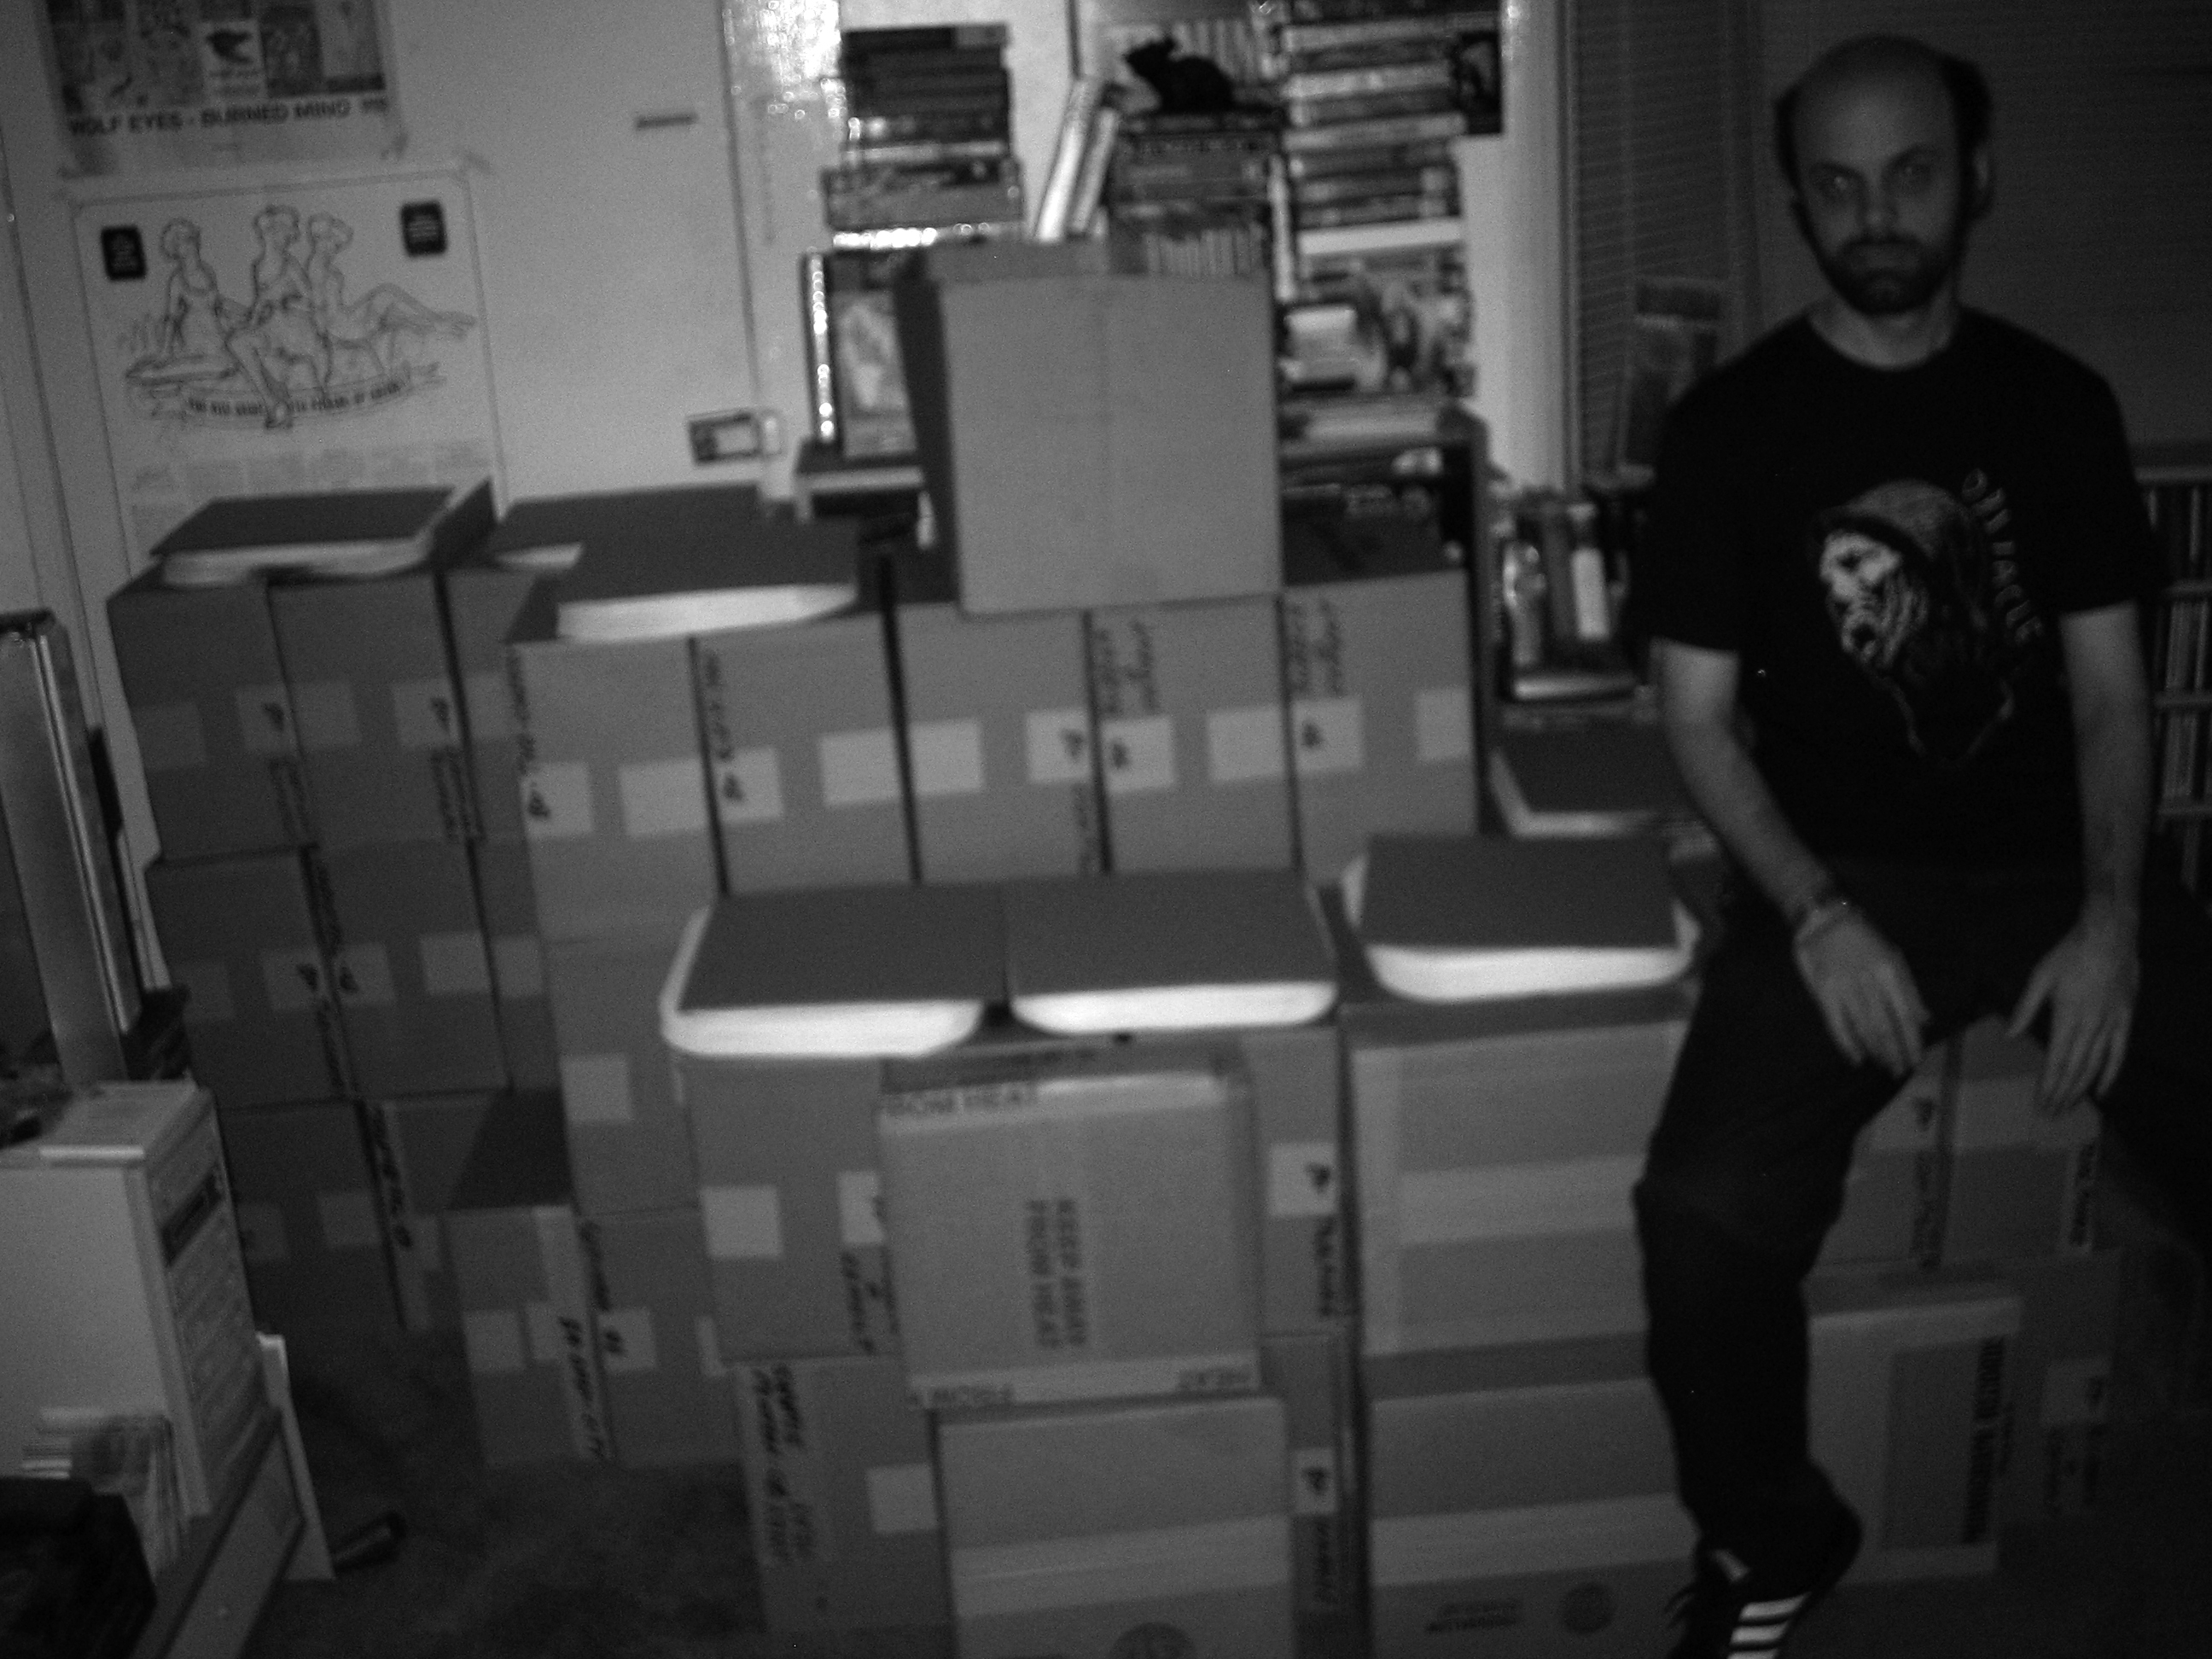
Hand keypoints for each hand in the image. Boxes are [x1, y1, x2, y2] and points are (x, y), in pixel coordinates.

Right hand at [1794, 908, 1928, 1075]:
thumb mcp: (1892, 955)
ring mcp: (1845, 988)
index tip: (1915, 1060)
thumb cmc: (1862, 936)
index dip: (1912, 1041)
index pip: (1906, 1015)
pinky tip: (1856, 1058)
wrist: (1822, 917)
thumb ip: (1908, 989)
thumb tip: (1924, 1020)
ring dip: (1876, 1051)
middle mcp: (1869, 982)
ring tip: (1884, 1065)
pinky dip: (1847, 1043)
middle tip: (1899, 1071)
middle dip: (1894, 1052)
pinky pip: (1837, 1023)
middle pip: (1885, 1026)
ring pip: (1864, 1028)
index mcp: (1890, 972)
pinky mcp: (1824, 991)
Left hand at [2008, 900, 2138, 1114]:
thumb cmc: (2069, 955)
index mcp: (2066, 1018)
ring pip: (2095, 1066)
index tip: (2040, 1102)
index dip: (2048, 1085)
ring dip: (2081, 1089)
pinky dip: (2111, 1074)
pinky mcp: (2125, 1019)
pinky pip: (2119, 1053)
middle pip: (2074, 1070)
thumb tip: (2008, 1036)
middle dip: (2061, 1094)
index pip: (2056, 1061)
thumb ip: (2025, 1009)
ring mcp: (2110, 1024)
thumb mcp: (2040, 978)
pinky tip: (2103, 1091)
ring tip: (2070, 1107)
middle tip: (2051, 1113)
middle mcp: (2090, 1026)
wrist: (2108, 937)